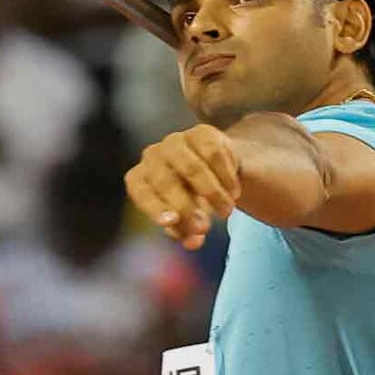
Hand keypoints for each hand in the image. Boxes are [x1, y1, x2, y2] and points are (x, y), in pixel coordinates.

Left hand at [125, 125, 240, 249]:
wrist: (214, 169)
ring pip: (192, 167)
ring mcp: (176, 141)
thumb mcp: (185, 219)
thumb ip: (186, 231)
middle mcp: (152, 156)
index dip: (154, 207)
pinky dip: (225, 177)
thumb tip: (194, 242)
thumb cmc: (191, 198)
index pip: (141, 191)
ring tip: (226, 212)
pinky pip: (214, 154)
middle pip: (165, 181)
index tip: (171, 222)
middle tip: (205, 228)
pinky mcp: (202, 132)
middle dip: (185, 207)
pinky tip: (234, 192)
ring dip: (211, 194)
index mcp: (140, 178)